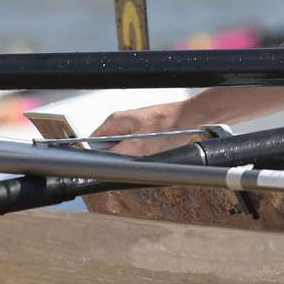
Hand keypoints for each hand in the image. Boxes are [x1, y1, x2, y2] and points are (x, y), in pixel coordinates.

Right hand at [89, 101, 203, 156]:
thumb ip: (117, 155)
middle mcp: (122, 122)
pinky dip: (141, 152)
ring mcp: (133, 126)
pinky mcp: (145, 131)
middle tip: (132, 158)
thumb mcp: (138, 147)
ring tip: (145, 153)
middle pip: (108, 147)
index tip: (109, 163)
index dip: (99, 156)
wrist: (191, 118)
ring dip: (131, 155)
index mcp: (114, 121)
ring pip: (123, 147)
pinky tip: (152, 151)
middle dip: (118, 156)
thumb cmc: (169, 126)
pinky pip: (135, 146)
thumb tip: (103, 165)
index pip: (92, 142)